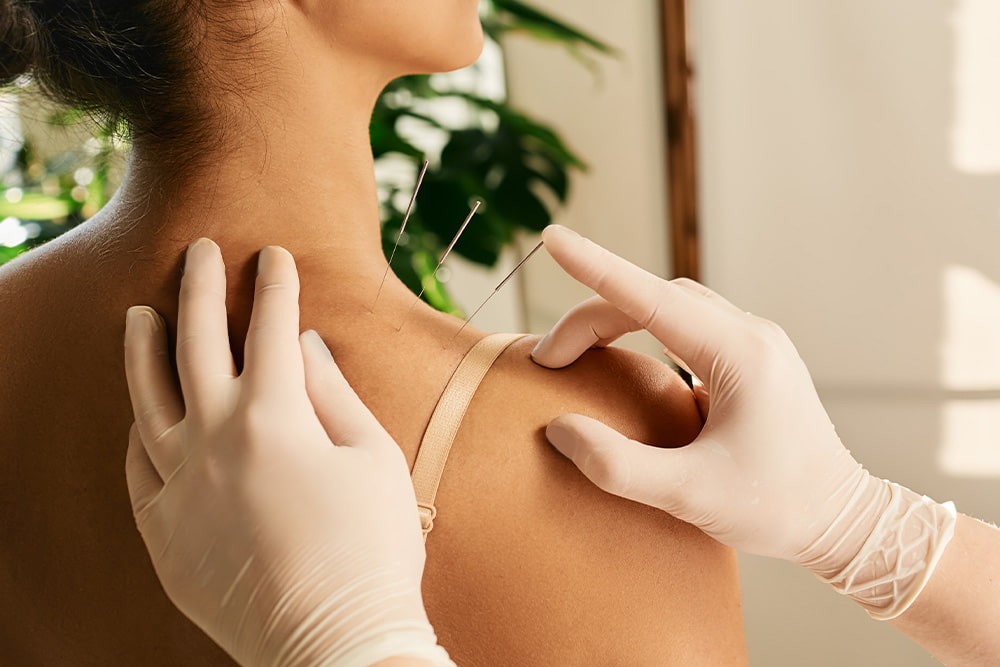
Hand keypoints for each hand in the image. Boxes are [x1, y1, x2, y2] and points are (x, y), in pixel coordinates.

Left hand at [124, 239, 451, 666]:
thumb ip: (332, 392)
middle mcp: (214, 441)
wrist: (335, 640)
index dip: (276, 286)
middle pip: (196, 343)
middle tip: (202, 251)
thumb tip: (304, 344)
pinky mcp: (164, 530)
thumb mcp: (373, 457)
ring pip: (146, 399)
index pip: (271, 329)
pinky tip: (140, 414)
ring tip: (138, 315)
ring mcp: (179, 486)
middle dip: (201, 288)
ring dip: (142, 349)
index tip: (275, 255)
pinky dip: (137, 432)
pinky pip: (137, 467)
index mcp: (274, 417)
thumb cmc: (372, 548)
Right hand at [532, 225, 955, 618]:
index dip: (594, 267)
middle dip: (593, 314)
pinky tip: (623, 357)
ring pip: (673, 305)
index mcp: (739, 355)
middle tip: (549, 359)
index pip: (649, 297)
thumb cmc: (777, 509)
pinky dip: (644, 329)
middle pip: (655, 297)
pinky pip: (689, 324)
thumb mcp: (689, 496)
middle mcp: (751, 335)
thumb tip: (559, 429)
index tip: (552, 238)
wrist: (844, 521)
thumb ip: (617, 465)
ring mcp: (756, 344)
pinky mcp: (753, 360)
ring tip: (575, 353)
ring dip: (618, 317)